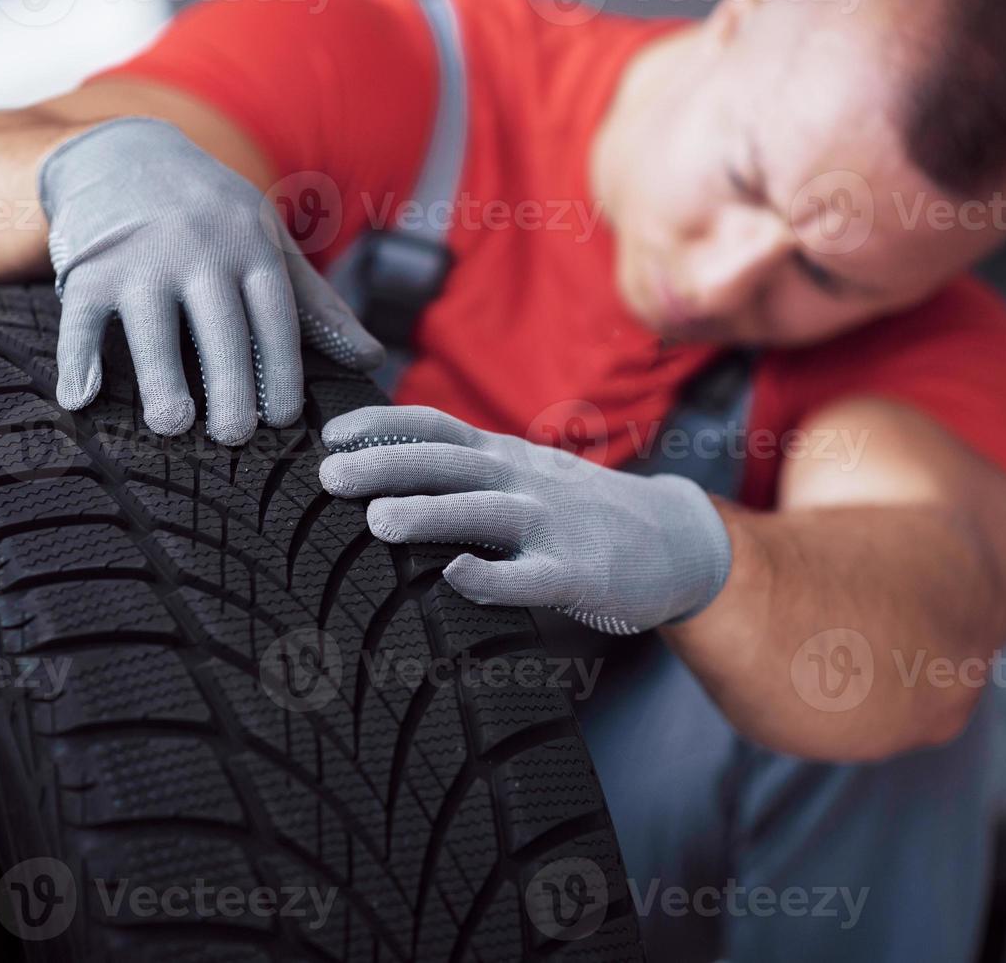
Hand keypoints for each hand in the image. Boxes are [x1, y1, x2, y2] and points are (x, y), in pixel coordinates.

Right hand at [39, 118, 384, 443]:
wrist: (125, 151)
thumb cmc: (212, 215)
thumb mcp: (268, 242)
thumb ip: (315, 303)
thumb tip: (372, 358)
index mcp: (250, 246)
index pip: (274, 315)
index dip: (281, 368)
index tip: (284, 419)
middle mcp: (198, 249)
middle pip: (219, 326)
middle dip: (230, 383)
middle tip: (235, 436)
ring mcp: (140, 258)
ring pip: (152, 326)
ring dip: (160, 377)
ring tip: (172, 425)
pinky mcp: (89, 267)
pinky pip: (81, 318)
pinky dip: (77, 358)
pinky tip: (80, 400)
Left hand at [318, 406, 731, 633]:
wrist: (678, 541)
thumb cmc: (578, 514)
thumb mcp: (523, 476)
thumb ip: (464, 474)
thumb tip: (377, 475)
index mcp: (504, 456)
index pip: (435, 428)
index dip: (381, 426)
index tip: (328, 434)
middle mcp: (523, 481)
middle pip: (449, 464)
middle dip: (386, 466)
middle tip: (328, 476)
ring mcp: (553, 526)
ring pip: (484, 514)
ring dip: (431, 514)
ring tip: (377, 521)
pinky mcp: (579, 574)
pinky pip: (531, 576)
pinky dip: (493, 577)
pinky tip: (454, 578)